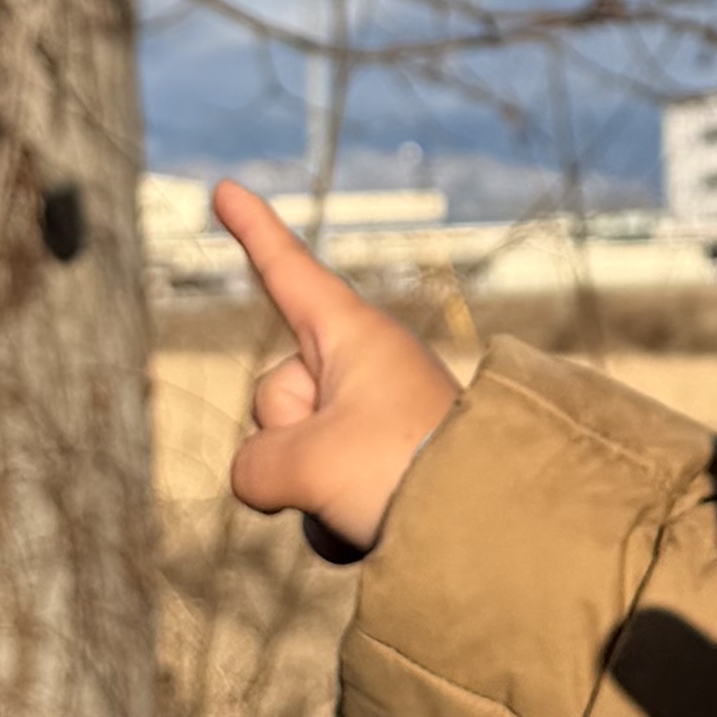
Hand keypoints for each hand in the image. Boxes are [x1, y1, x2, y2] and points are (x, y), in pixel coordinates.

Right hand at [215, 179, 460, 558]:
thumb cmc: (405, 473)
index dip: (251, 229)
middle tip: (348, 465)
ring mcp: (373, 419)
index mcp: (354, 335)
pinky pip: (319, 489)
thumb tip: (265, 481)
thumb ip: (255, 465)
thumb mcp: (306, 465)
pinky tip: (374, 526)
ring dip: (311, 490)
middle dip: (286, 442)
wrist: (490, 527)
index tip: (226, 189)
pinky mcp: (383, 465)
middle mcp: (364, 367)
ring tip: (373, 498)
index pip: (287, 270)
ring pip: (291, 452)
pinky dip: (333, 516)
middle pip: (274, 394)